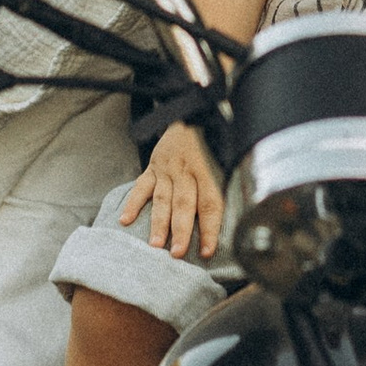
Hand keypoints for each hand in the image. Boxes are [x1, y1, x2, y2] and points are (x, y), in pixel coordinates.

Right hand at [118, 124, 226, 260]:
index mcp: (208, 171)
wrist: (193, 112)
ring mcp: (167, 169)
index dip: (209, 229)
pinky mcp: (153, 166)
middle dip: (180, 231)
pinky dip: (132, 203)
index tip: (207, 251)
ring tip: (154, 244)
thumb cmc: (214, 142)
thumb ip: (226, 185)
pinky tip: (125, 220)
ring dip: (158, 223)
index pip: (210, 204)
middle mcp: (186, 171)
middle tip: (176, 253)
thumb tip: (240, 216)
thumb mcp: (226, 159)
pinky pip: (141, 186)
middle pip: (183, 204)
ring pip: (162, 199)